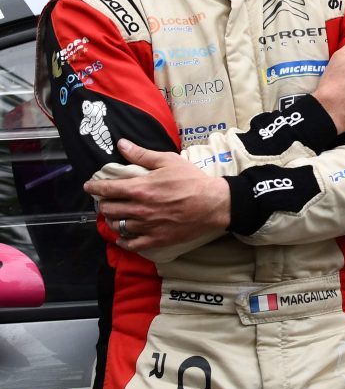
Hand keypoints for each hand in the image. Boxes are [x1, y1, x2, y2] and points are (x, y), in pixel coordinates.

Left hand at [85, 139, 229, 252]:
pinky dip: (123, 240)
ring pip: (117, 226)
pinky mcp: (155, 239)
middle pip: (108, 209)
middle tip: (107, 199)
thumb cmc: (192, 180)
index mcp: (140, 188)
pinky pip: (131, 244)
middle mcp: (138, 209)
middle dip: (104, 203)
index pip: (107, 189)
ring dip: (113, 220)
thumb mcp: (168, 161)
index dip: (94, 187)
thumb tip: (122, 144)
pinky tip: (123, 236)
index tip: (89, 186)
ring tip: (115, 215)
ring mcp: (146, 226)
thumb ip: (142, 154)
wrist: (212, 204)